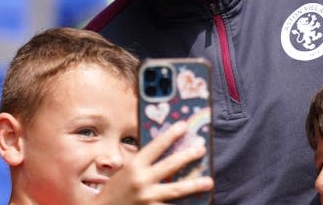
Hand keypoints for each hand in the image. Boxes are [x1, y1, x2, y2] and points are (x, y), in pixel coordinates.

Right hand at [93, 121, 212, 203]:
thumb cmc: (113, 192)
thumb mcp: (123, 172)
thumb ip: (139, 163)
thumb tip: (161, 151)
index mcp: (133, 166)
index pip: (156, 146)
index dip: (171, 134)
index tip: (184, 126)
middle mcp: (141, 180)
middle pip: (170, 165)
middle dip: (188, 156)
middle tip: (202, 149)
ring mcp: (147, 198)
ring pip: (175, 190)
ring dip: (194, 184)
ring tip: (209, 181)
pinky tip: (195, 202)